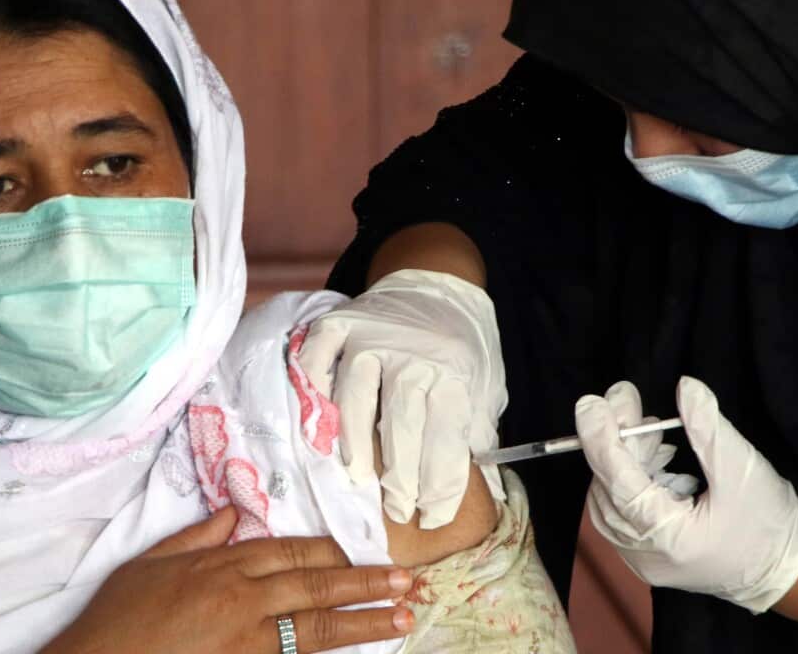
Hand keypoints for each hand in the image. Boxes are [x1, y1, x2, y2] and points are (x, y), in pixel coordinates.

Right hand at [44, 507, 414, 652]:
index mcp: (223, 565)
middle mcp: (243, 598)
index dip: (331, 551)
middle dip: (364, 582)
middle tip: (405, 581)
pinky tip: (354, 653)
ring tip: (400, 616)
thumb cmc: (118, 618)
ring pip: (317, 626)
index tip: (362, 549)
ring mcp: (248, 638)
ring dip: (363, 620)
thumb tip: (234, 515)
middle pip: (315, 584)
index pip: (291, 551)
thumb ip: (196, 538)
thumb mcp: (150, 563)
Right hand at [298, 269, 506, 528]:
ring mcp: (369, 336)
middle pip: (401, 426)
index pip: (445, 438)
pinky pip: (317, 360)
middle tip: (399, 511)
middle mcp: (410, 353)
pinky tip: (319, 421)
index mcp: (453, 369)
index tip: (433, 517)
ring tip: (357, 476)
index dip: (440, 484)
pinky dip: (313, 390)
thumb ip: (474, 428)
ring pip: (355, 398)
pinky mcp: (337, 324)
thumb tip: (480, 488)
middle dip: (401, 478)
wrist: (435, 280)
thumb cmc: (461, 344)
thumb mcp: (484, 383)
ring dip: (355, 443)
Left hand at [575, 378, 797, 612]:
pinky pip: (622, 511)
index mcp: (669, 538)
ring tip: (652, 430)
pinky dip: (632, 478)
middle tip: (628, 401)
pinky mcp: (646, 555)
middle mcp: (645, 555)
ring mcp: (642, 559)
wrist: (785, 571)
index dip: (599, 438)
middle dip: (614, 440)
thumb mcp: (742, 468)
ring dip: (624, 458)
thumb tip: (686, 387)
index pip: (617, 482)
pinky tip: (656, 455)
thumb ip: (708, 427)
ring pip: (611, 499)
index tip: (591, 403)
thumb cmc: (769, 524)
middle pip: (609, 487)